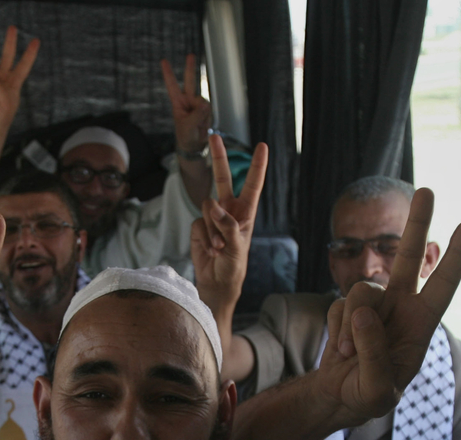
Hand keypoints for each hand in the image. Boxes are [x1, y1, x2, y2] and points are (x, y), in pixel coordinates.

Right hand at [0, 26, 38, 131]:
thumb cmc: (2, 116)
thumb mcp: (6, 105)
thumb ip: (2, 89)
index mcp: (15, 83)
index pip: (24, 65)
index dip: (30, 54)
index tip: (36, 41)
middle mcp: (4, 77)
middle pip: (8, 55)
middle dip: (10, 41)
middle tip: (13, 27)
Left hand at [162, 54, 212, 153]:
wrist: (194, 144)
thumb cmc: (186, 136)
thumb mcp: (188, 127)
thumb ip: (196, 115)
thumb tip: (206, 103)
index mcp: (178, 103)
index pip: (172, 86)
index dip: (168, 74)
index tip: (163, 61)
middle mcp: (188, 100)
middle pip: (190, 81)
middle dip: (190, 68)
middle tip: (190, 55)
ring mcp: (198, 104)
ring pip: (204, 102)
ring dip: (202, 115)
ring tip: (197, 125)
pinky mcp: (206, 109)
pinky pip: (210, 110)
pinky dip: (207, 118)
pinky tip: (203, 124)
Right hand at [191, 134, 267, 311]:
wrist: (216, 282)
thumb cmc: (234, 266)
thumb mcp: (238, 247)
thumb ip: (227, 225)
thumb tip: (213, 205)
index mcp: (246, 213)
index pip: (252, 184)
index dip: (257, 166)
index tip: (261, 146)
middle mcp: (229, 210)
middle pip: (222, 178)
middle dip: (219, 157)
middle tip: (213, 136)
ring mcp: (212, 217)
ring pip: (208, 207)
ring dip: (214, 230)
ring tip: (220, 247)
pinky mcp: (199, 226)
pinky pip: (199, 222)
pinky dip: (205, 237)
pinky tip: (211, 249)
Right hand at [314, 189, 460, 426]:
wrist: (338, 398)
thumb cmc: (368, 397)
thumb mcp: (376, 387)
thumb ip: (374, 351)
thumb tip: (363, 312)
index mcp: (421, 326)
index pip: (442, 287)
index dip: (455, 258)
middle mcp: (401, 308)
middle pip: (410, 259)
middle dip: (417, 225)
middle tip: (427, 191)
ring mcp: (373, 307)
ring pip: (362, 290)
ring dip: (351, 323)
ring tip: (348, 353)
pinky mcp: (347, 310)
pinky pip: (338, 305)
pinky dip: (336, 330)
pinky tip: (340, 352)